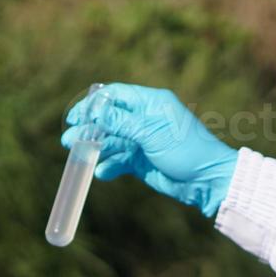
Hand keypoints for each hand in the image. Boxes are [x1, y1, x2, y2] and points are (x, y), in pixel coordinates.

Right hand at [62, 83, 237, 217]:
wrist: (206, 181)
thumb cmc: (186, 150)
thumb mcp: (151, 133)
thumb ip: (122, 122)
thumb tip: (95, 110)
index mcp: (150, 103)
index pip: (115, 95)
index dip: (93, 104)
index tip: (75, 116)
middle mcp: (144, 119)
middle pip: (109, 119)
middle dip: (89, 129)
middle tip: (69, 140)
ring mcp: (142, 141)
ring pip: (111, 141)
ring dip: (95, 148)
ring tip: (79, 157)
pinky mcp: (141, 161)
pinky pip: (119, 161)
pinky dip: (110, 166)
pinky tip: (102, 172)